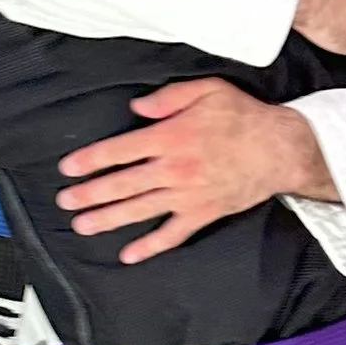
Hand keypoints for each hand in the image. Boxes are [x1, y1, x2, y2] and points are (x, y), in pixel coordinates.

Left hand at [57, 79, 337, 261]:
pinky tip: (129, 254)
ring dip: (107, 219)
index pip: (119, 151)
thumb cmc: (244, 117)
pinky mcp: (202, 213)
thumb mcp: (208, 90)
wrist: (280, 149)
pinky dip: (149, 246)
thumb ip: (169, 97)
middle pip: (122, 184)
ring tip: (82, 226)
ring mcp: (187, 195)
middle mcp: (174, 169)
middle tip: (65, 201)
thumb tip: (136, 107)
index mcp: (170, 137)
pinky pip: (171, 234)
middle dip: (89, 194)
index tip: (68, 168)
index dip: (90, 160)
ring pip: (139, 210)